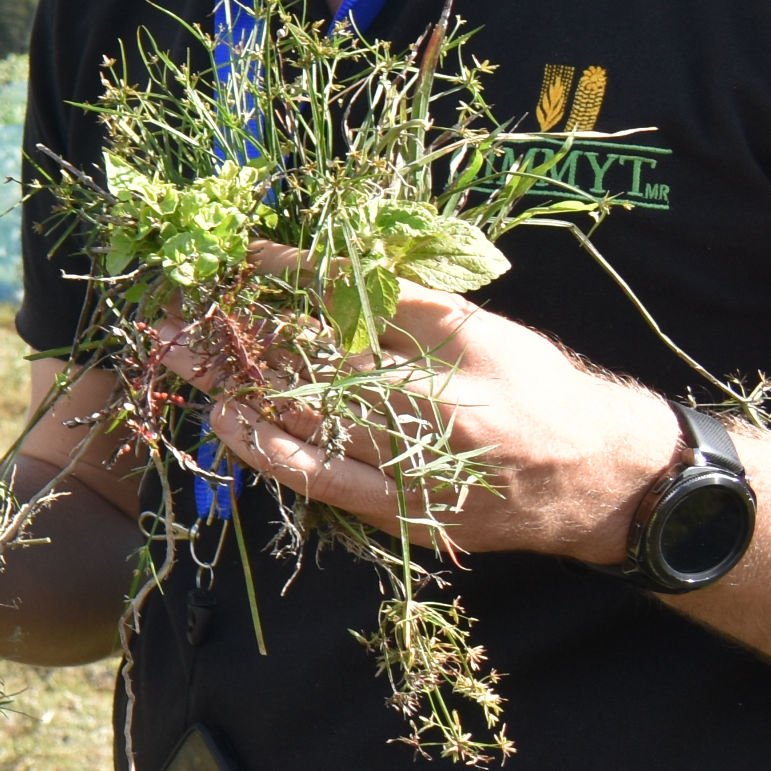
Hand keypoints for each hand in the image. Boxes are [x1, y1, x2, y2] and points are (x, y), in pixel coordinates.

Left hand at [158, 248, 680, 561]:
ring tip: (179, 359)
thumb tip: (324, 272)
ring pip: (307, 421)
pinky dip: (274, 451)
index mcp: (456, 343)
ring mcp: (418, 464)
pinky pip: (326, 481)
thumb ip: (409, 305)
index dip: (288, 276)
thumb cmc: (542, 390)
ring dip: (236, 387)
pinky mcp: (408, 513)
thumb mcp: (486, 329)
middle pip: (312, 359)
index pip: (353, 296)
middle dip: (238, 335)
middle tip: (170, 314)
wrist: (600, 480)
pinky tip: (233, 427)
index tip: (238, 257)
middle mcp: (432, 404)